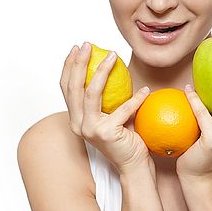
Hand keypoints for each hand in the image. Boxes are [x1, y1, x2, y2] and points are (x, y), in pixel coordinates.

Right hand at [59, 43, 153, 175]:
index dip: (69, 66)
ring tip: (113, 56)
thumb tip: (109, 67)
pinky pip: (123, 109)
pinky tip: (145, 90)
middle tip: (87, 44)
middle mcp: (78, 124)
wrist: (134, 165)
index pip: (66, 88)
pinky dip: (135, 99)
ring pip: (91, 93)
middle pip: (74, 87)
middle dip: (78, 62)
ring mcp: (90, 129)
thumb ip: (108, 98)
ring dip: (102, 71)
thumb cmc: (126, 138)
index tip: (76, 48)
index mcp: (76, 119)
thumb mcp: (113, 115)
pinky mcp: (106, 133)